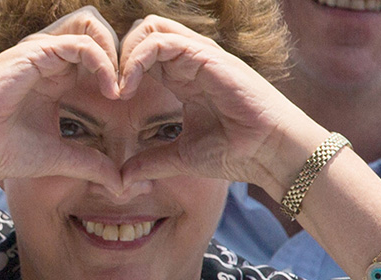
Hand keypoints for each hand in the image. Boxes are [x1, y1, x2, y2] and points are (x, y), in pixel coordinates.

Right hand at [0, 6, 122, 191]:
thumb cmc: (3, 150)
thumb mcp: (60, 157)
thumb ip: (92, 165)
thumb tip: (121, 184)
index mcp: (54, 77)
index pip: (96, 56)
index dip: (117, 73)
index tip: (128, 102)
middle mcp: (49, 59)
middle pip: (96, 32)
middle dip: (120, 54)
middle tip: (128, 88)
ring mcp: (41, 52)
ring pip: (91, 28)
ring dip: (114, 55)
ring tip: (119, 89)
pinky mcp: (34, 53)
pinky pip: (80, 44)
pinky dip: (102, 62)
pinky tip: (110, 90)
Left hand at [118, 15, 327, 195]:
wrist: (271, 154)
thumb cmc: (237, 153)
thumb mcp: (183, 157)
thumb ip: (152, 162)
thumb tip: (124, 178)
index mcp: (184, 78)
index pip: (144, 55)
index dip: (121, 70)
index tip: (110, 99)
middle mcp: (190, 62)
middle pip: (143, 32)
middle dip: (118, 55)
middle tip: (109, 88)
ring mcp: (199, 56)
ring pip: (149, 29)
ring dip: (125, 54)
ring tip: (118, 87)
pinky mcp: (206, 57)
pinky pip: (162, 42)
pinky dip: (137, 59)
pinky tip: (128, 87)